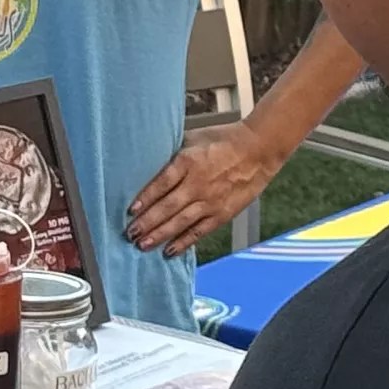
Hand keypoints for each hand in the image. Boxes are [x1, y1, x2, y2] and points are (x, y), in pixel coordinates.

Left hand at [127, 123, 282, 257]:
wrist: (258, 149)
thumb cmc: (224, 139)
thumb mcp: (194, 138)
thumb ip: (174, 152)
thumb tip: (150, 161)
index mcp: (188, 161)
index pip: (161, 183)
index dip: (144, 198)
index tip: (131, 210)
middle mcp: (197, 183)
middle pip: (167, 206)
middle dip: (146, 222)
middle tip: (129, 233)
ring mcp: (210, 200)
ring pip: (180, 221)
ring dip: (160, 234)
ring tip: (142, 245)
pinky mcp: (222, 213)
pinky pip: (200, 231)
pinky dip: (184, 242)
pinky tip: (169, 250)